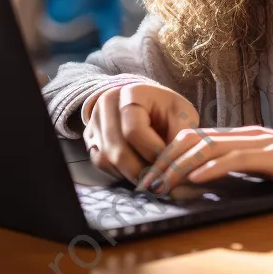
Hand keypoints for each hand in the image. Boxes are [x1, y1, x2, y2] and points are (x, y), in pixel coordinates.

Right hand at [82, 82, 199, 184]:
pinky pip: (101, 163)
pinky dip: (119, 173)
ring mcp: (95, 120)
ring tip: (151, 177)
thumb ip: (180, 137)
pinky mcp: (90, 136)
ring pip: (107, 159)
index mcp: (131, 92)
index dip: (152, 152)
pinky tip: (136, 171)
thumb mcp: (182, 115)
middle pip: (117, 150)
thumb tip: (174, 167)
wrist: (147, 103)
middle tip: (160, 181)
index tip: (168, 163)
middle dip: (142, 171)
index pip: (134, 130)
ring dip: (131, 175)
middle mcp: (106, 103)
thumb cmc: (167, 109)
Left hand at [135, 126, 272, 196]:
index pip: (196, 139)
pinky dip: (211, 167)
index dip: (169, 156)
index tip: (150, 175)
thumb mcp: (269, 168)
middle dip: (165, 161)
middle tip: (145, 182)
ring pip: (209, 148)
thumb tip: (212, 181)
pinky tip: (195, 177)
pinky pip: (235, 159)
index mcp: (245, 136)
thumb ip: (244, 169)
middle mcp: (248, 134)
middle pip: (195, 140)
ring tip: (161, 182)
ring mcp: (261, 142)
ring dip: (180, 166)